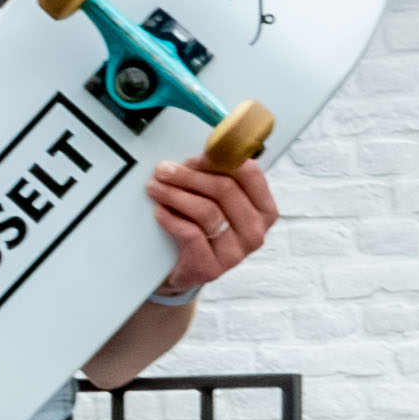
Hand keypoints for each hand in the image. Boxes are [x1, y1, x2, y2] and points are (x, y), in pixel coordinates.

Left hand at [143, 154, 277, 291]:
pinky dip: (171, 219)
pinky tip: (160, 211)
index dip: (220, 160)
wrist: (182, 269)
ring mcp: (235, 254)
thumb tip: (205, 150)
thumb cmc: (201, 227)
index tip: (195, 156)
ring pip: (206, 211)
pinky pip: (190, 234)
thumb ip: (217, 176)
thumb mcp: (215, 201)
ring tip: (155, 187)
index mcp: (263, 210)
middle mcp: (255, 232)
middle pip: (224, 190)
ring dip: (175, 194)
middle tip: (164, 169)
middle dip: (189, 176)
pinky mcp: (211, 268)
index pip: (251, 174)